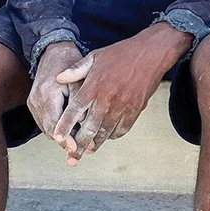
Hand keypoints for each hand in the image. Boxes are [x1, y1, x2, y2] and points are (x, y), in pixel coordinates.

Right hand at [28, 41, 82, 141]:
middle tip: (78, 150)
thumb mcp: (79, 80)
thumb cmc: (69, 62)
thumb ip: (80, 102)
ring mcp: (32, 102)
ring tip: (75, 144)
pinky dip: (54, 128)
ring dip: (59, 136)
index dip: (66, 138)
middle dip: (64, 141)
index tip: (76, 148)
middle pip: (49, 129)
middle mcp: (36, 100)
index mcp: (47, 94)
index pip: (55, 124)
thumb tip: (85, 125)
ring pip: (45, 128)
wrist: (53, 51)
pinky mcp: (32, 103)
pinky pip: (43, 121)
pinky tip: (68, 131)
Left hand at [50, 24, 189, 164]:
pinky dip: (113, 135)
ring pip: (105, 132)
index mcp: (94, 85)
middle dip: (79, 146)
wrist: (152, 52)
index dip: (64, 127)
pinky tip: (108, 136)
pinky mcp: (136, 109)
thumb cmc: (122, 53)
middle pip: (89, 129)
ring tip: (89, 151)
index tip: (57, 138)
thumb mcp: (96, 56)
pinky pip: (122, 129)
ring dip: (96, 143)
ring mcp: (122, 105)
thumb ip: (76, 69)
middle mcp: (107, 98)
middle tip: (72, 158)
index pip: (74, 111)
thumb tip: (58, 78)